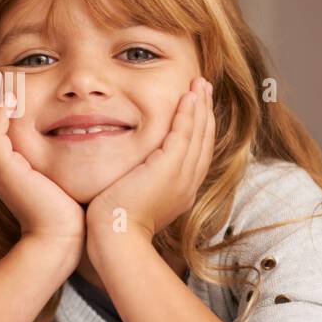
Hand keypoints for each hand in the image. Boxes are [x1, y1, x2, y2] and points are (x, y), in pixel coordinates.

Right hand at [0, 69, 84, 266]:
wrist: (62, 241)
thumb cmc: (72, 214)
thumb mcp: (67, 177)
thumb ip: (70, 158)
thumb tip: (91, 139)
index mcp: (12, 168)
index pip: (1, 128)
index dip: (4, 105)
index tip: (16, 82)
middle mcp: (1, 167)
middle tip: (1, 71)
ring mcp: (0, 169)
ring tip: (1, 75)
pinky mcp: (4, 171)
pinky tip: (11, 96)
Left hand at [87, 77, 215, 246]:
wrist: (116, 237)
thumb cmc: (116, 224)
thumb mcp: (134, 199)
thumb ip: (139, 183)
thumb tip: (132, 173)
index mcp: (181, 191)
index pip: (196, 153)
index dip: (199, 128)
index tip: (198, 107)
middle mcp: (188, 183)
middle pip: (204, 141)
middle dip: (205, 112)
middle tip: (205, 88)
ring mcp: (182, 176)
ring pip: (198, 134)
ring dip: (201, 106)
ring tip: (201, 84)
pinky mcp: (169, 168)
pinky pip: (184, 134)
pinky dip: (188, 114)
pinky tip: (189, 96)